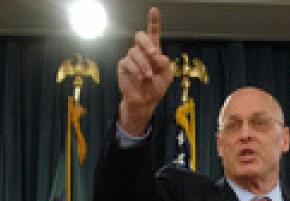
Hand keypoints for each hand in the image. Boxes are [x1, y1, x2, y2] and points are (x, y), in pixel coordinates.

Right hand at [116, 7, 172, 135]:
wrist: (145, 101)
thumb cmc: (156, 87)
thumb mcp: (166, 76)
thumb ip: (165, 63)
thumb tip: (157, 54)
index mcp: (153, 51)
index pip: (153, 33)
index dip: (153, 21)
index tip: (154, 10)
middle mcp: (141, 51)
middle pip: (140, 36)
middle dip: (147, 42)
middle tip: (154, 53)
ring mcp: (131, 57)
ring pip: (135, 52)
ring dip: (144, 64)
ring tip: (148, 76)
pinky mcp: (123, 65)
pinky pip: (128, 62)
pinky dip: (136, 70)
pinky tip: (141, 77)